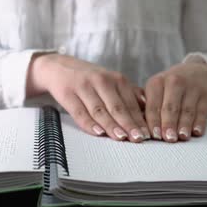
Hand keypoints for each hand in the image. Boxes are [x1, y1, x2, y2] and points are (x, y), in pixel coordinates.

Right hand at [27, 53, 148, 141]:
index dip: (139, 119)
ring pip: (100, 110)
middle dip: (129, 124)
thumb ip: (128, 94)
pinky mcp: (68, 94)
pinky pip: (80, 112)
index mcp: (115, 79)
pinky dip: (89, 123)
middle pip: (117, 107)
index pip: (130, 102)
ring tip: (121, 138)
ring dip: (111, 125)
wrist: (58, 67)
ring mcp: (83, 87)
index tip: (147, 133)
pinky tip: (98, 132)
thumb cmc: (89, 79)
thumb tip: (148, 110)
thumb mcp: (111, 81)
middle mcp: (101, 81)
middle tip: (138, 138)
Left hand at [144, 60, 206, 141]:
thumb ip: (146, 108)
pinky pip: (202, 111)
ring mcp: (192, 88)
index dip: (154, 122)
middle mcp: (174, 82)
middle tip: (168, 138)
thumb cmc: (168, 89)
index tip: (154, 135)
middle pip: (171, 107)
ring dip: (184, 125)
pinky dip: (200, 122)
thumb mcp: (154, 91)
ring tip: (182, 137)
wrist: (194, 73)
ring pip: (187, 110)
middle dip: (169, 124)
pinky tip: (196, 132)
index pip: (153, 106)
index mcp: (156, 83)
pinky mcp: (206, 95)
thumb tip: (140, 128)